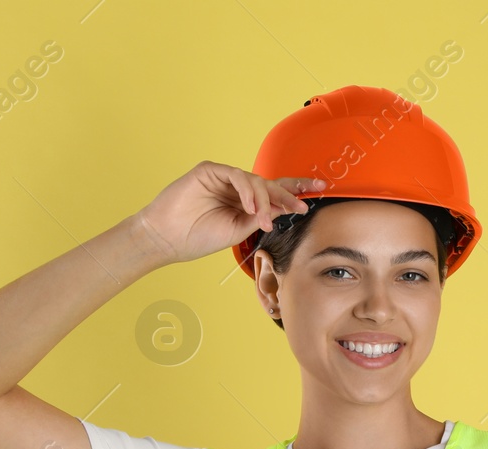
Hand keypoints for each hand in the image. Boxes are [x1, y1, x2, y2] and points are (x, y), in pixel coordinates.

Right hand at [134, 161, 327, 265]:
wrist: (167, 239)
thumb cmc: (197, 237)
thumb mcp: (238, 231)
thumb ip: (260, 218)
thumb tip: (286, 208)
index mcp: (244, 203)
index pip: (274, 194)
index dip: (296, 191)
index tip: (320, 191)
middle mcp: (237, 188)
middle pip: (270, 183)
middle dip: (290, 190)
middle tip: (308, 198)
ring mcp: (223, 178)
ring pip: (255, 181)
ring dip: (264, 200)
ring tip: (262, 219)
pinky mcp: (209, 170)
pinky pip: (236, 175)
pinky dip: (247, 191)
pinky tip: (250, 207)